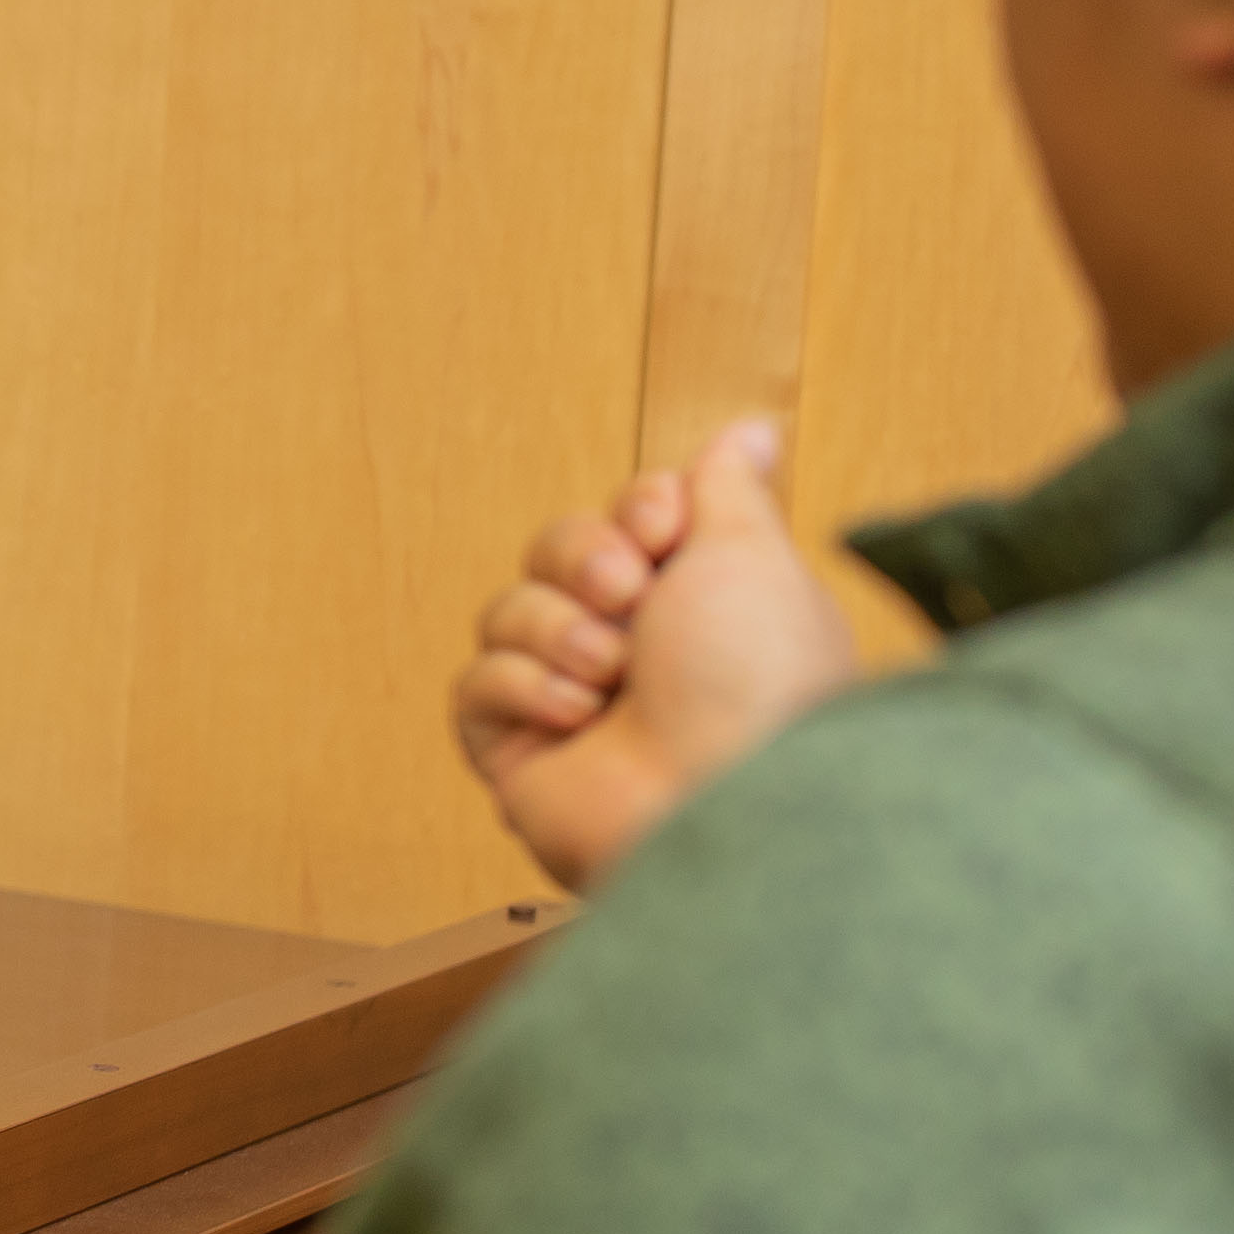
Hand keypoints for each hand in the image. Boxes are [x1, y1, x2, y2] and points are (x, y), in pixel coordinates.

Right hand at [449, 417, 862, 892]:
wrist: (721, 802)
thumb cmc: (757, 684)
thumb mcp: (753, 555)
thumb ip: (728, 488)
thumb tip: (750, 431)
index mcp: (697, 600)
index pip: (623, 515)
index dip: (633, 511)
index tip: (663, 531)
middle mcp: (638, 648)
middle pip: (555, 550)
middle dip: (584, 562)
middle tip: (629, 598)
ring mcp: (576, 702)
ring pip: (509, 610)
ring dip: (559, 631)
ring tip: (610, 678)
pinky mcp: (521, 754)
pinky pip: (476, 683)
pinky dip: (522, 689)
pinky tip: (576, 721)